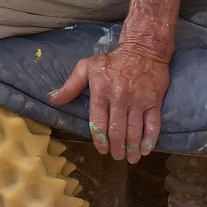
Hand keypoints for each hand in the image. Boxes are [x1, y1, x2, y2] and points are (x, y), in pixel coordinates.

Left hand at [48, 43, 170, 162]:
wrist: (143, 49)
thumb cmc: (112, 60)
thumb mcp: (87, 66)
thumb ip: (70, 85)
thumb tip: (53, 99)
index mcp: (101, 90)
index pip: (98, 122)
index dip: (99, 140)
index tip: (102, 149)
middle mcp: (119, 97)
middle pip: (117, 131)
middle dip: (116, 148)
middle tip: (116, 156)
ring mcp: (138, 100)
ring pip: (134, 131)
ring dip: (131, 148)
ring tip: (130, 157)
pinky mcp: (153, 101)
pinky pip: (152, 125)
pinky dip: (149, 140)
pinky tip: (145, 150)